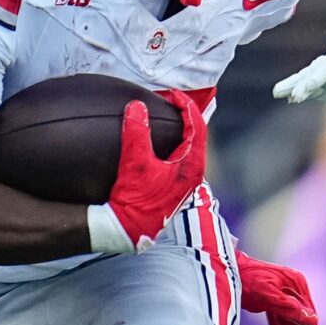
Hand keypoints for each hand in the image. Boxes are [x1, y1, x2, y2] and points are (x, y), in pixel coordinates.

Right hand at [97, 93, 207, 252]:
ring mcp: (185, 183)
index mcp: (191, 165)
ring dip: (181, 131)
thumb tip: (136, 106)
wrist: (128, 230)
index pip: (197, 126)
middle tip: (171, 102)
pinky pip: (182, 158)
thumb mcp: (134, 163)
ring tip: (167, 118)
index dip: (186, 106)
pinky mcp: (175, 189)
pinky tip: (161, 143)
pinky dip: (175, 144)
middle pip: (197, 136)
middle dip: (185, 116)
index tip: (173, 94)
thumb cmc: (135, 199)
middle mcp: (193, 174)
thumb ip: (136, 132)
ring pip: (190, 148)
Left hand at [235, 254, 317, 324]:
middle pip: (299, 324)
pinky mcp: (270, 298)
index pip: (308, 319)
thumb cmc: (245, 279)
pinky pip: (278, 322)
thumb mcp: (266, 295)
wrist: (224, 267)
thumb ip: (288, 308)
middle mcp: (293, 289)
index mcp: (297, 285)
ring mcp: (282, 294)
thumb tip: (313, 320)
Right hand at [273, 49, 325, 132]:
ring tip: (279, 93)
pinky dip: (305, 94)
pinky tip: (291, 99)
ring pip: (316, 79)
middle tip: (286, 91)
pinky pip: (319, 92)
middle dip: (303, 79)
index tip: (309, 87)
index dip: (320, 73)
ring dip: (298, 85)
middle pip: (321, 68)